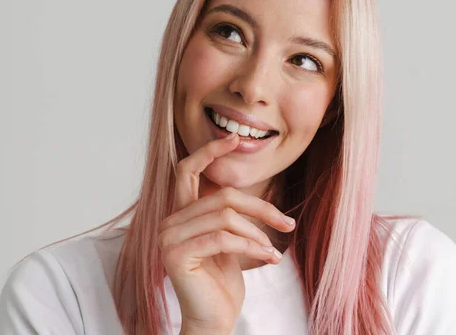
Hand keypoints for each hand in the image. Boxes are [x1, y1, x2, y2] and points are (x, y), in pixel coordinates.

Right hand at [158, 133, 295, 333]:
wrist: (213, 319)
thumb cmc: (222, 281)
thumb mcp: (230, 241)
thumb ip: (229, 215)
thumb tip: (255, 196)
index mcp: (181, 214)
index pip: (187, 170)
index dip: (209, 151)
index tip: (234, 138)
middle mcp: (170, 221)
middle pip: (222, 196)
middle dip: (260, 208)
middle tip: (287, 222)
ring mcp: (169, 238)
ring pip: (225, 216)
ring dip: (258, 233)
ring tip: (273, 251)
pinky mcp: (176, 255)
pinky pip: (223, 238)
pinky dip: (252, 246)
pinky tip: (268, 259)